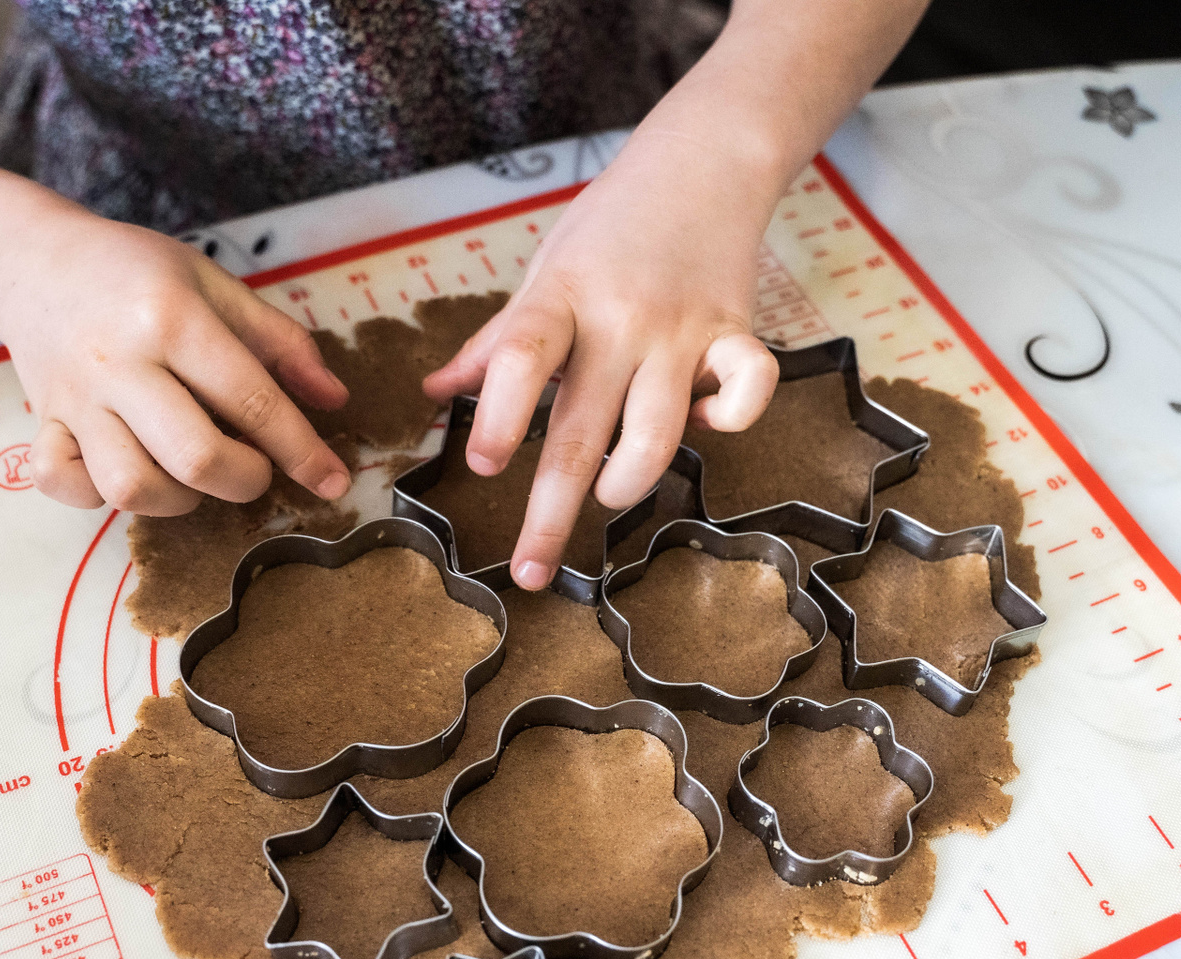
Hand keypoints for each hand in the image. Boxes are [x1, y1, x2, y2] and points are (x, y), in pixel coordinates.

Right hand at [0, 211, 351, 516]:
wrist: (36, 259)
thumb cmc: (136, 273)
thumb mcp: (215, 285)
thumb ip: (281, 342)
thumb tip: (334, 399)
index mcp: (173, 318)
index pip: (252, 400)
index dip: (301, 450)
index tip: (332, 480)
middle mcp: (121, 362)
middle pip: (195, 458)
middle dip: (245, 480)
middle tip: (253, 467)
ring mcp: (75, 397)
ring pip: (130, 486)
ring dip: (177, 499)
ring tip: (190, 473)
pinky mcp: (41, 421)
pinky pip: (60, 483)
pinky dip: (96, 494)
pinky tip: (127, 468)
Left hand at [423, 134, 779, 587]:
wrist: (702, 162)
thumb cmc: (609, 226)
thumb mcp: (543, 273)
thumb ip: (495, 342)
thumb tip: (433, 395)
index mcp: (560, 300)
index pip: (521, 358)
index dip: (499, 415)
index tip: (483, 468)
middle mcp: (620, 320)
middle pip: (581, 431)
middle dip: (552, 515)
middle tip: (529, 574)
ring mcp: (682, 330)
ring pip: (659, 434)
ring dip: (629, 482)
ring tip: (610, 494)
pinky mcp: (737, 334)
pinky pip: (746, 394)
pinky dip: (729, 425)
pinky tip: (707, 426)